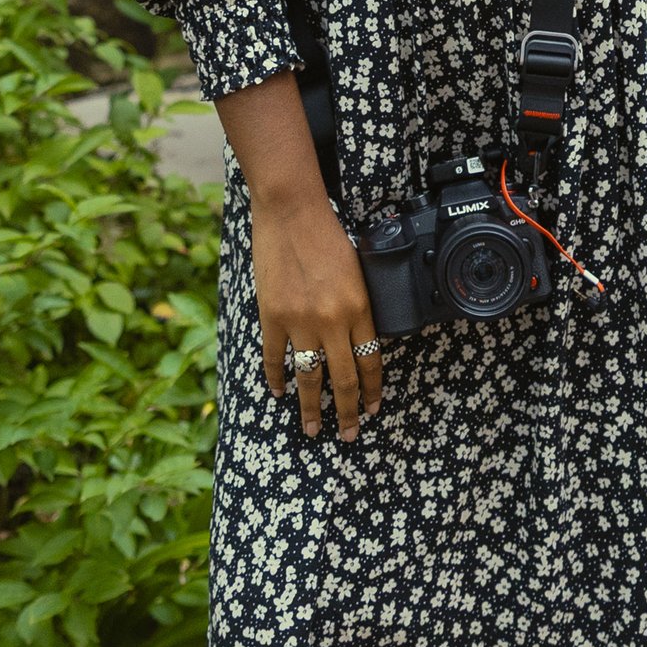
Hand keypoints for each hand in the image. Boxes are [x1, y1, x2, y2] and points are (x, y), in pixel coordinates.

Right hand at [215, 70, 384, 443]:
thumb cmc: (328, 233)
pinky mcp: (272, 316)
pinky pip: (275, 358)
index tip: (374, 409)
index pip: (371, 362)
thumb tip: (360, 338)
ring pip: (309, 378)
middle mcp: (333, 321)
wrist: (292, 211)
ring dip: (312, 408)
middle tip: (351, 435)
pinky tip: (280, 393)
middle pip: (343, 379)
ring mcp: (300, 321)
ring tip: (312, 430)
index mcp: (360, 308)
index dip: (373, 390)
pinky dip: (276, 378)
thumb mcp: (358, 270)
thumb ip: (359, 305)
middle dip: (348, 412)